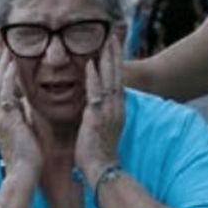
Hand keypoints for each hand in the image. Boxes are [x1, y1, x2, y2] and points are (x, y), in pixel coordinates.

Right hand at [0, 46, 42, 183]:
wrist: (25, 173)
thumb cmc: (28, 157)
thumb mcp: (23, 130)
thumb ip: (22, 115)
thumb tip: (26, 102)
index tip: (4, 56)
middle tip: (2, 43)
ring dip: (1, 63)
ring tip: (7, 46)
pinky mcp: (5, 118)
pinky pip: (4, 90)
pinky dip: (8, 75)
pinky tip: (13, 61)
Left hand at [75, 35, 125, 184]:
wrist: (101, 170)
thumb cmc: (97, 152)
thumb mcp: (100, 127)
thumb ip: (97, 112)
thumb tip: (91, 104)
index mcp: (117, 109)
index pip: (117, 80)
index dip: (116, 63)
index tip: (113, 47)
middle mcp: (116, 107)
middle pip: (117, 76)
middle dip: (115, 55)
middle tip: (112, 37)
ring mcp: (109, 112)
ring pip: (110, 80)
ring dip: (107, 61)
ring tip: (106, 42)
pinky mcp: (97, 118)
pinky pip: (96, 94)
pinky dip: (94, 79)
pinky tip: (91, 65)